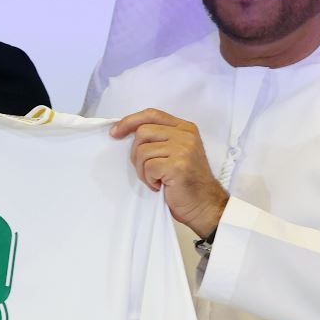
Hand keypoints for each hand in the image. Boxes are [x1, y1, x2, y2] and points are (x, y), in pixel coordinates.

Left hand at [111, 108, 228, 237]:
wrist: (204, 204)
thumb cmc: (186, 181)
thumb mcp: (176, 151)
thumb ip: (159, 138)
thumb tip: (125, 132)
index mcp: (184, 128)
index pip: (151, 114)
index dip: (129, 121)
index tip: (115, 133)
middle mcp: (185, 135)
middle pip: (142, 132)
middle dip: (136, 153)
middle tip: (146, 169)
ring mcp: (183, 149)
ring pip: (142, 151)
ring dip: (142, 170)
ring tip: (155, 179)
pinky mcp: (178, 165)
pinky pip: (148, 167)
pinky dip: (149, 179)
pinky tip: (160, 185)